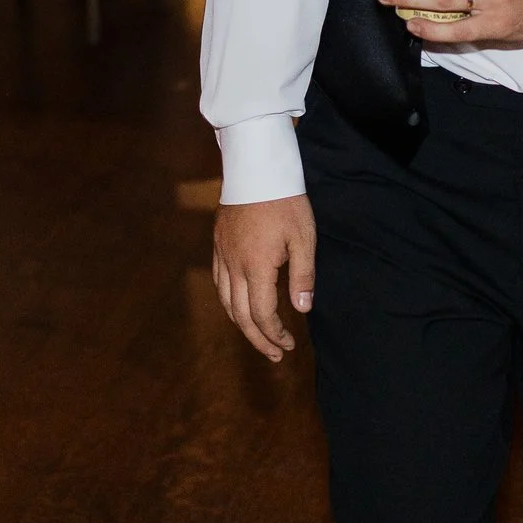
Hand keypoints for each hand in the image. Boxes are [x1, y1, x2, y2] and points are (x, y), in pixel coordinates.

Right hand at [213, 195, 315, 360]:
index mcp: (257, 266)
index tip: (288, 345)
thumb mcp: (303, 238)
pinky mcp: (218, 243)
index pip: (261, 313)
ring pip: (224, 300)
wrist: (257, 168)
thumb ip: (303, 275)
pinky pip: (218, 281)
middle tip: (274, 354)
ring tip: (258, 335)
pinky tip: (239, 304)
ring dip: (241, 323)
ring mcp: (223, 254)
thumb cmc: (285, 202)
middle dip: (258, 338)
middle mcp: (234, 265)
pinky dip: (228, 301)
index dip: (274, 334)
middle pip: (240, 314)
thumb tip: (302, 309)